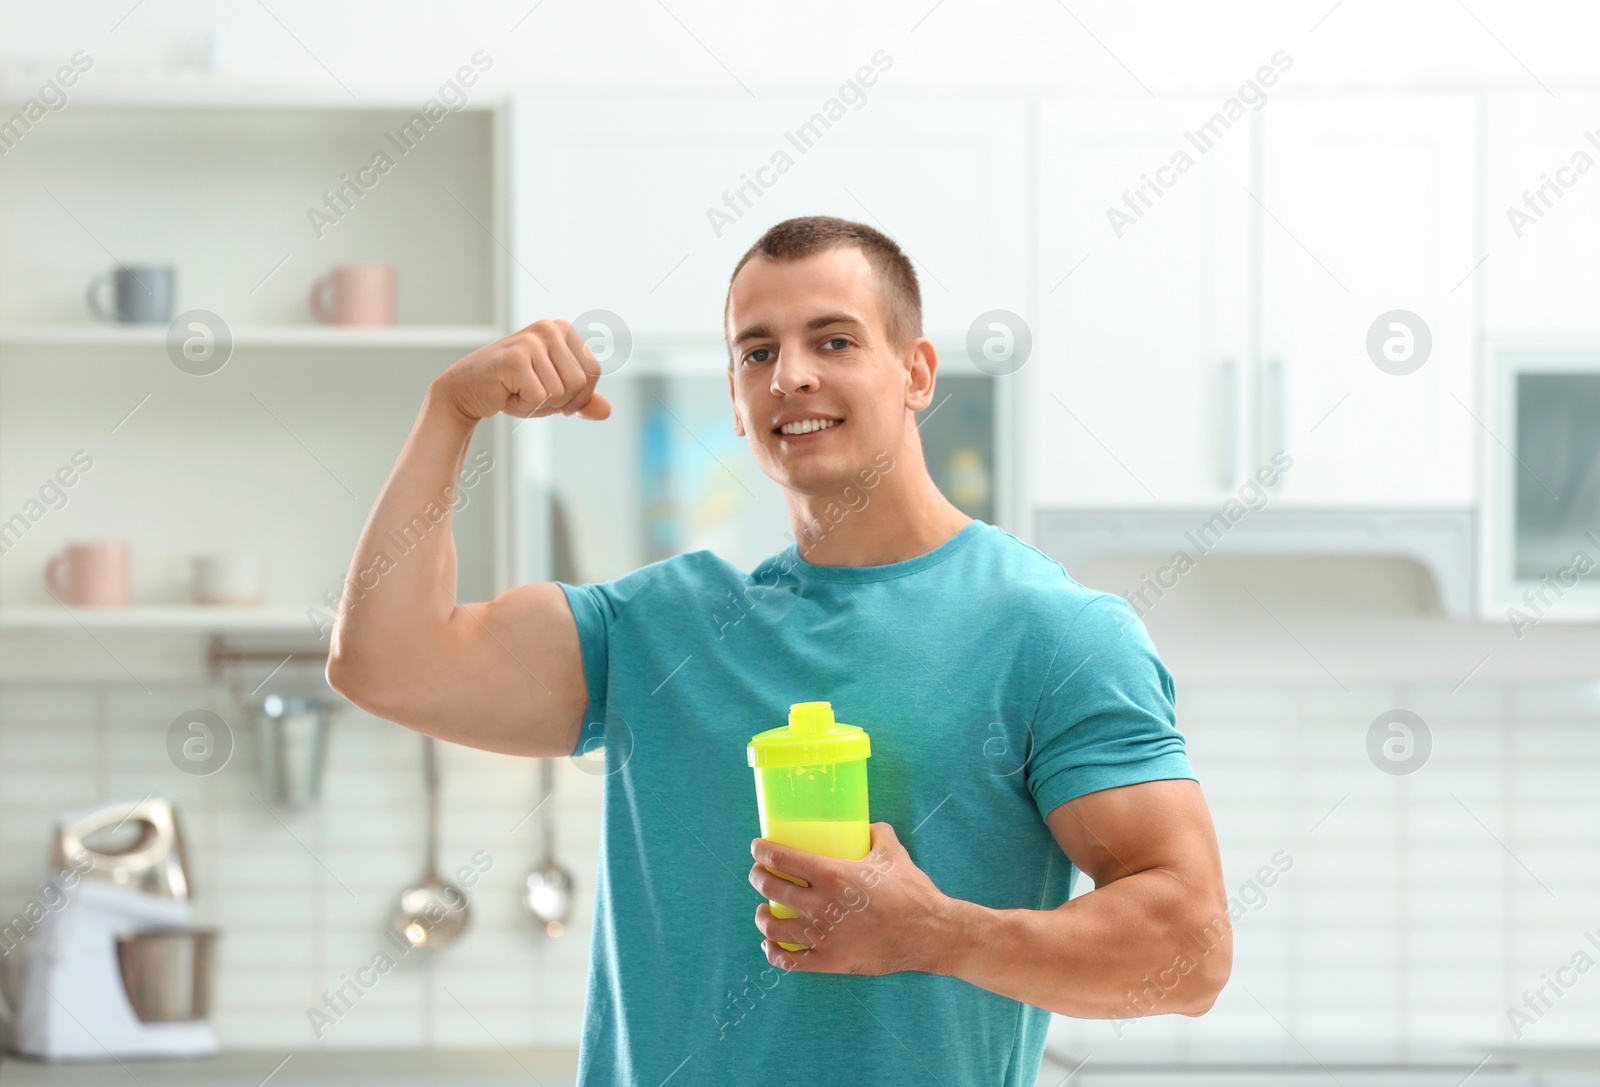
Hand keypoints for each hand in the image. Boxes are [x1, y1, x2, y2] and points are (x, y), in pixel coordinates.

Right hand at [435, 318, 612, 422]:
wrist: (466, 391)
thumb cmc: (512, 389)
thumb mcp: (554, 393)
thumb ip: (582, 400)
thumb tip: (607, 411)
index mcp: (563, 329)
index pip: (593, 370)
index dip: (579, 395)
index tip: (555, 399)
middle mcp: (549, 328)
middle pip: (579, 383)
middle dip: (558, 401)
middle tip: (531, 394)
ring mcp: (532, 340)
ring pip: (560, 392)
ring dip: (538, 404)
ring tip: (517, 391)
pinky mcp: (516, 358)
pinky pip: (539, 397)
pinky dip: (523, 407)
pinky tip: (506, 394)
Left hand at [747, 822, 957, 976]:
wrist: (929, 934)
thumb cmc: (912, 891)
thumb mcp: (893, 853)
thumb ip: (876, 833)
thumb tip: (866, 825)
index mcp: (832, 875)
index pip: (782, 859)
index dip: (762, 851)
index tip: (757, 848)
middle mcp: (821, 906)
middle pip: (770, 889)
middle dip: (758, 877)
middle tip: (759, 873)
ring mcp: (823, 936)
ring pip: (773, 928)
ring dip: (762, 917)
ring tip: (763, 911)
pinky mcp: (830, 961)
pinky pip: (789, 961)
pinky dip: (774, 953)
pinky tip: (772, 945)